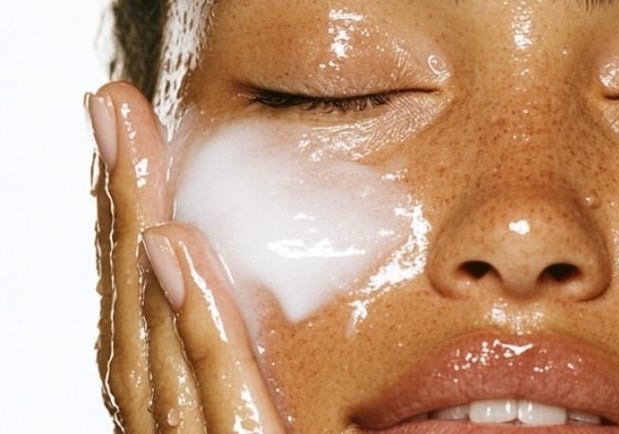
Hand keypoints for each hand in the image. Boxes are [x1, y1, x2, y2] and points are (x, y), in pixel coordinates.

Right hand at [89, 82, 284, 432]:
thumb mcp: (282, 412)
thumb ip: (257, 366)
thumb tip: (238, 272)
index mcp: (186, 402)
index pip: (154, 300)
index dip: (138, 215)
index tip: (134, 139)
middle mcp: (175, 418)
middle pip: (141, 300)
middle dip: (126, 201)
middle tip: (118, 109)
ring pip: (158, 331)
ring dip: (141, 232)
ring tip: (133, 146)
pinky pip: (217, 394)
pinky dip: (198, 321)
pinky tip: (173, 245)